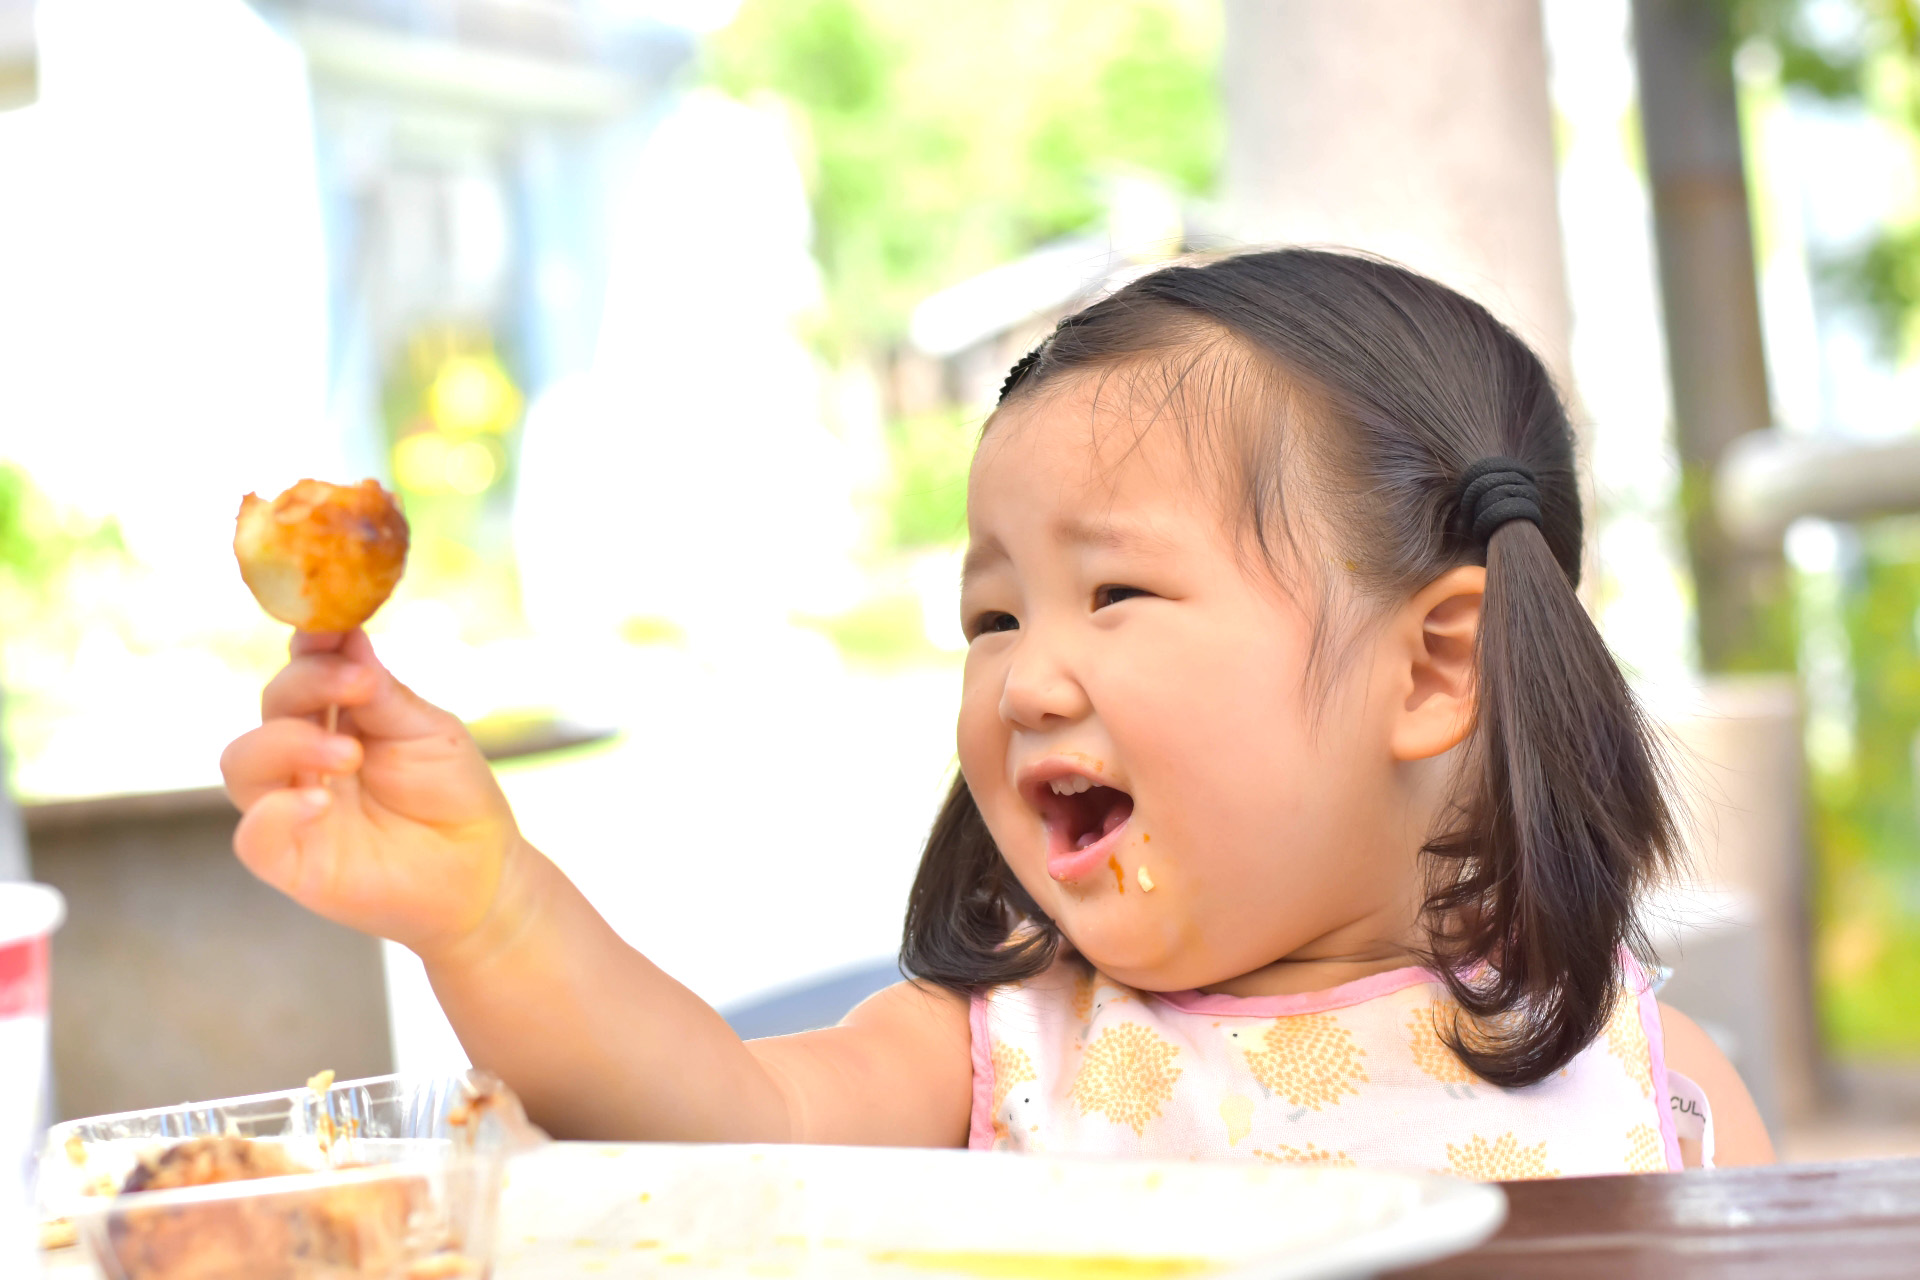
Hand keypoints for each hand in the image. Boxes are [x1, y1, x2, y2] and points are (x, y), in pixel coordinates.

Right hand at [220, 629, 528, 961]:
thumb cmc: (454, 795)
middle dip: (309, 684)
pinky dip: (276, 812)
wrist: (481, 871)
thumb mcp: (428, 732)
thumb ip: (384, 693)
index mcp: (337, 720)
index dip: (311, 645)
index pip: (303, 671)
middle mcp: (304, 758)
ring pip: (243, 762)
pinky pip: (253, 836)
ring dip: (289, 742)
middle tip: (359, 684)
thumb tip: (347, 634)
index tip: (334, 627)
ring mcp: (292, 808)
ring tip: (350, 753)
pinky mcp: (292, 861)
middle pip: (272, 706)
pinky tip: (318, 800)